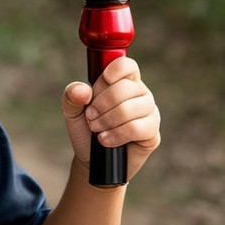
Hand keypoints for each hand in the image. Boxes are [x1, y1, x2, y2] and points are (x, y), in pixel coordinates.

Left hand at [61, 56, 159, 182]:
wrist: (92, 159)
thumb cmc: (86, 130)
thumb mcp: (73, 112)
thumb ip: (72, 96)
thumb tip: (82, 90)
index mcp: (123, 81)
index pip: (126, 65)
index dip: (112, 72)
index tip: (99, 85)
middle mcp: (140, 94)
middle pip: (125, 87)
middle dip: (101, 104)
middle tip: (90, 116)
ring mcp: (149, 113)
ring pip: (130, 109)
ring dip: (107, 120)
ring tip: (97, 129)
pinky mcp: (152, 133)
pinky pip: (136, 128)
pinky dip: (116, 135)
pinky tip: (106, 140)